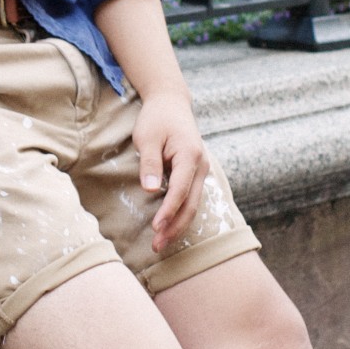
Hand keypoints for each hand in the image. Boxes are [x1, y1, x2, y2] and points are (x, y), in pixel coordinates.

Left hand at [131, 87, 208, 252]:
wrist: (171, 103)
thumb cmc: (157, 118)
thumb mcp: (148, 137)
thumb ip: (150, 163)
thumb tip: (150, 189)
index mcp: (190, 156)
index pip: (180, 190)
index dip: (168, 211)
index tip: (156, 227)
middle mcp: (201, 166)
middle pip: (191, 204)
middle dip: (175, 227)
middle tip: (157, 246)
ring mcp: (201, 171)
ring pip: (193, 205)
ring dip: (178, 225)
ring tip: (161, 243)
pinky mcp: (195, 174)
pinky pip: (190, 199)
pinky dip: (180, 215)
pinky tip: (169, 228)